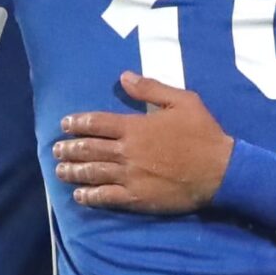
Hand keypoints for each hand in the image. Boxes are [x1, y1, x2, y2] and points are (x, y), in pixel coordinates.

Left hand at [54, 72, 234, 213]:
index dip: (78, 123)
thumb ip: (151, 88)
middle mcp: (126, 151)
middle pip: (90, 149)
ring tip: (60, 171)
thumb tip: (124, 76)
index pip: (98, 123)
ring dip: (73, 171)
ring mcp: (130, 176)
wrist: (220, 170)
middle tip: (56, 149)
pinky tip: (79, 196)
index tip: (65, 124)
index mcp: (135, 127)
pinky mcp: (136, 197)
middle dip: (70, 148)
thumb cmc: (202, 133)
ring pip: (93, 173)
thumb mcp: (182, 101)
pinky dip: (90, 196)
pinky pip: (106, 197)